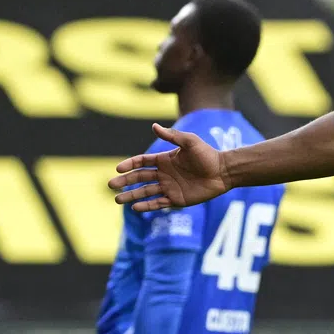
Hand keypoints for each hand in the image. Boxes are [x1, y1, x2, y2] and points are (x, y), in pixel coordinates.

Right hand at [109, 125, 227, 212]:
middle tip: (110, 185)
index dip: (129, 165)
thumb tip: (154, 126)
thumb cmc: (207, 155)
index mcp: (164, 159)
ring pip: (145, 192)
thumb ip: (172, 136)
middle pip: (139, 178)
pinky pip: (158, 203)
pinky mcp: (177, 200)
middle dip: (125, 182)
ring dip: (131, 196)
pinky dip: (147, 206)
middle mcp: (164, 174)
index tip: (118, 169)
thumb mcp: (190, 142)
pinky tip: (135, 208)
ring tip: (117, 200)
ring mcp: (169, 187)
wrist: (223, 172)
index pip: (141, 162)